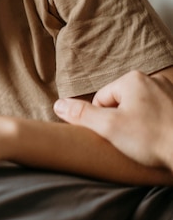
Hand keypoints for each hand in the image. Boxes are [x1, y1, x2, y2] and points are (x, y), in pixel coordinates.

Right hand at [54, 70, 172, 169]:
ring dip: (138, 123)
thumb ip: (80, 114)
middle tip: (130, 139)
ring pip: (139, 108)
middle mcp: (153, 79)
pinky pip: (157, 113)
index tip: (114, 134)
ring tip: (146, 140)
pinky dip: (155, 125)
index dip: (101, 120)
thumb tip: (57, 104)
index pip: (101, 98)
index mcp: (132, 79)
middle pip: (120, 102)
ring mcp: (170, 92)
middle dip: (120, 120)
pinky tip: (158, 139)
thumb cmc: (151, 139)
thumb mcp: (108, 127)